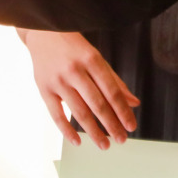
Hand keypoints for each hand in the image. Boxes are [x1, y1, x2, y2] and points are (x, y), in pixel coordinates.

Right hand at [20, 29, 138, 147]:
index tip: (131, 126)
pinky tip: (77, 141)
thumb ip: (115, 81)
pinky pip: (56, 115)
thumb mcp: (96, 58)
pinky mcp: (44, 89)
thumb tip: (134, 102)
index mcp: (92, 60)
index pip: (112, 91)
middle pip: (97, 104)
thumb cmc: (74, 47)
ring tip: (104, 144)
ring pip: (79, 112)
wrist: (43, 33)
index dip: (123, 111)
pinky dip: (67, 131)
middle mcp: (75, 70)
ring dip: (93, 132)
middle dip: (111, 125)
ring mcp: (58, 81)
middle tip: (121, 139)